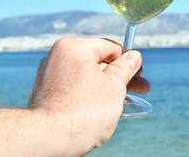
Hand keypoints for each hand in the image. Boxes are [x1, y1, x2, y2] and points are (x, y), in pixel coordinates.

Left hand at [28, 37, 149, 154]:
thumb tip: (134, 57)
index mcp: (75, 47)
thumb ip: (126, 68)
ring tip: (128, 99)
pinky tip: (106, 106)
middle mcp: (59, 57)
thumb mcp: (114, 86)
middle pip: (100, 62)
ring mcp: (51, 75)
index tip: (141, 72)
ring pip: (89, 76)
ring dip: (110, 87)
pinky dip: (92, 94)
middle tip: (142, 87)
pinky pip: (76, 88)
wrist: (46, 140)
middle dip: (122, 76)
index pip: (110, 47)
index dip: (129, 60)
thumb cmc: (83, 111)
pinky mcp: (47, 93)